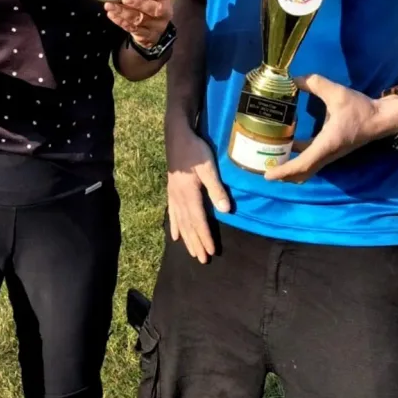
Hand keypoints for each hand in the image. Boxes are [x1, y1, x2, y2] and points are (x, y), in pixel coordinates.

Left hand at [105, 0, 173, 47]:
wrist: (154, 28)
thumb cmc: (149, 4)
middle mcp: (164, 12)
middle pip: (154, 9)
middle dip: (138, 3)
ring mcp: (156, 26)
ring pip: (139, 19)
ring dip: (123, 12)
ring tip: (109, 5)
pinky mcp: (147, 36)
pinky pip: (133, 29)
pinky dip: (121, 21)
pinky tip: (112, 14)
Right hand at [165, 122, 230, 263]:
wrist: (177, 137)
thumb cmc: (195, 150)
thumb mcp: (209, 168)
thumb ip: (216, 189)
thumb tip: (226, 211)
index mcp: (189, 194)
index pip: (199, 221)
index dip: (205, 237)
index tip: (211, 252)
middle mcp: (179, 199)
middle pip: (188, 226)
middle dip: (196, 243)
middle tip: (203, 260)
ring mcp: (173, 196)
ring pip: (180, 222)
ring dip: (187, 239)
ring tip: (192, 253)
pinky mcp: (171, 191)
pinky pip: (172, 213)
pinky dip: (174, 226)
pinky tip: (175, 236)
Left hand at [262, 74, 397, 182]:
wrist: (382, 119)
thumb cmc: (360, 109)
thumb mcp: (337, 93)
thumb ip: (314, 83)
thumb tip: (292, 80)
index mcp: (326, 144)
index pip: (303, 164)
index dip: (285, 171)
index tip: (268, 175)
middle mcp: (327, 154)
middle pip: (303, 173)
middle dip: (284, 175)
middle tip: (264, 169)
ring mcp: (330, 154)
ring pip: (308, 168)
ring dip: (291, 168)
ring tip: (272, 159)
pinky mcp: (332, 150)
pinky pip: (313, 160)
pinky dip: (299, 158)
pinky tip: (289, 145)